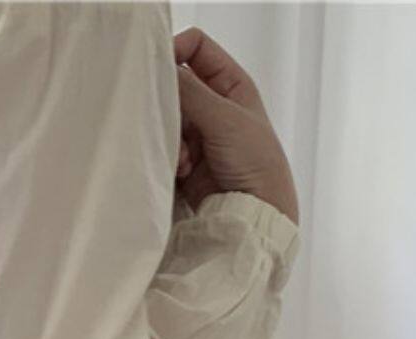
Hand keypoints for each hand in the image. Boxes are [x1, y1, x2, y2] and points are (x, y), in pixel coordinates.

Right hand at [173, 28, 297, 223]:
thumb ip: (191, 91)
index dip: (176, 50)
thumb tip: (161, 68)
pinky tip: (183, 172)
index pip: (196, 48)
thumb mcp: (225, 118)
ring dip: (171, 138)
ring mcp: (198, 134)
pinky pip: (165, 148)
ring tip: (185, 159)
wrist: (254, 213)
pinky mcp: (186, 161)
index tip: (158, 68)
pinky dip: (170, 158)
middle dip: (169, 104)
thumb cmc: (256, 163)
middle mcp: (213, 105)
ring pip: (167, 119)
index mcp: (231, 83)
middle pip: (176, 86)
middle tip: (170, 121)